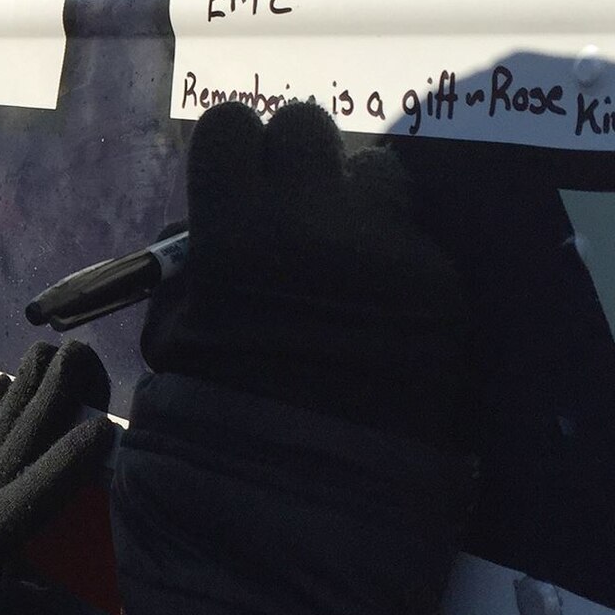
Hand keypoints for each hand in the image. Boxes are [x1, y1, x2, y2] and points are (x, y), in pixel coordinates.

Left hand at [0, 339, 112, 563]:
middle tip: (80, 355)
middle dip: (53, 394)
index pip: (31, 492)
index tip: (102, 431)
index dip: (67, 462)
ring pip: (4, 424)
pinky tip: (7, 382)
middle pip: (20, 438)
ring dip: (30, 384)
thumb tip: (40, 600)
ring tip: (52, 349)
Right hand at [142, 101, 470, 445]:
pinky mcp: (440, 282)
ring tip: (344, 261)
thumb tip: (207, 220)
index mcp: (235, 229)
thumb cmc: (220, 409)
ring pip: (375, 176)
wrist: (307, 488)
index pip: (235, 125)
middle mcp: (313, 221)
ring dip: (356, 204)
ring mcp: (385, 248)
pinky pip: (414, 243)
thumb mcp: (174, 327)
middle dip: (297, 164)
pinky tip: (379, 314)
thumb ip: (192, 260)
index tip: (240, 183)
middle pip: (307, 128)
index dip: (237, 154)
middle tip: (293, 213)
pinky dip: (396, 266)